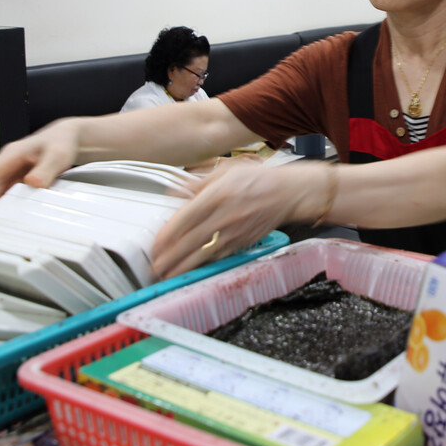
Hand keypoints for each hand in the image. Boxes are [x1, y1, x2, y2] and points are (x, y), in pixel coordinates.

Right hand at [0, 118, 82, 207]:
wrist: (66, 138)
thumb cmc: (60, 142)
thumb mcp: (58, 154)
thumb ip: (46, 169)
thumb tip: (33, 182)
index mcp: (13, 155)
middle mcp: (8, 166)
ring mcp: (12, 175)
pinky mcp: (18, 183)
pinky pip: (8, 198)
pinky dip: (3, 210)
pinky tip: (0, 223)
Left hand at [151, 161, 329, 279]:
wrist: (290, 193)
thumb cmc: (260, 179)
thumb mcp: (227, 170)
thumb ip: (200, 182)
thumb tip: (178, 191)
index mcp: (218, 195)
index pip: (186, 218)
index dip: (167, 235)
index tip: (155, 244)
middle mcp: (225, 216)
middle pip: (191, 241)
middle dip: (170, 257)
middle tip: (155, 266)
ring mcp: (235, 232)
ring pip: (205, 253)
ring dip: (184, 267)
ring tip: (168, 275)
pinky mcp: (244, 242)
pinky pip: (221, 256)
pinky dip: (205, 265)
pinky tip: (194, 271)